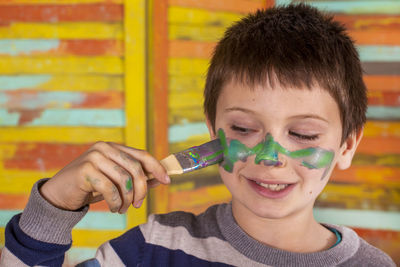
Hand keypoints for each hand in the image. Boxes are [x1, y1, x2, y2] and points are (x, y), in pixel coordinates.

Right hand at [39, 142, 169, 212]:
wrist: (59, 195)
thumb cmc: (91, 187)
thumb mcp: (115, 181)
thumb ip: (134, 177)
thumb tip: (159, 178)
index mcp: (113, 147)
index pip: (142, 155)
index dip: (157, 167)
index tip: (167, 180)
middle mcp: (104, 148)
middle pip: (136, 167)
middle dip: (141, 189)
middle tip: (138, 204)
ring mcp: (93, 157)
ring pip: (124, 179)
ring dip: (127, 199)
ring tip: (122, 209)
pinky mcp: (85, 170)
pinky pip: (110, 189)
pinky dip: (115, 202)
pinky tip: (113, 209)